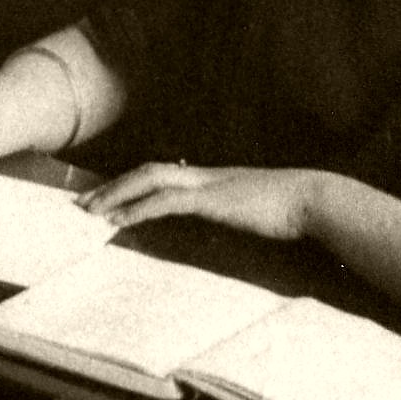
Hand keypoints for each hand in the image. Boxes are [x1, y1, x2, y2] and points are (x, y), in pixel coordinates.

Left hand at [82, 162, 336, 241]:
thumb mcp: (259, 214)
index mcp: (215, 180)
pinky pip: (167, 201)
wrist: (316, 201)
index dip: (135, 185)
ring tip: (91, 212)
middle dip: (114, 186)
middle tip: (83, 204)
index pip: (165, 173)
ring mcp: (209, 184)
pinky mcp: (213, 199)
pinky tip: (119, 222)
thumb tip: (229, 229)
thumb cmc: (294, 212)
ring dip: (117, 194)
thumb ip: (239, 217)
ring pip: (150, 178)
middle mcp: (207, 176)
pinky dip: (139, 209)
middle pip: (148, 170)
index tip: (112, 199)